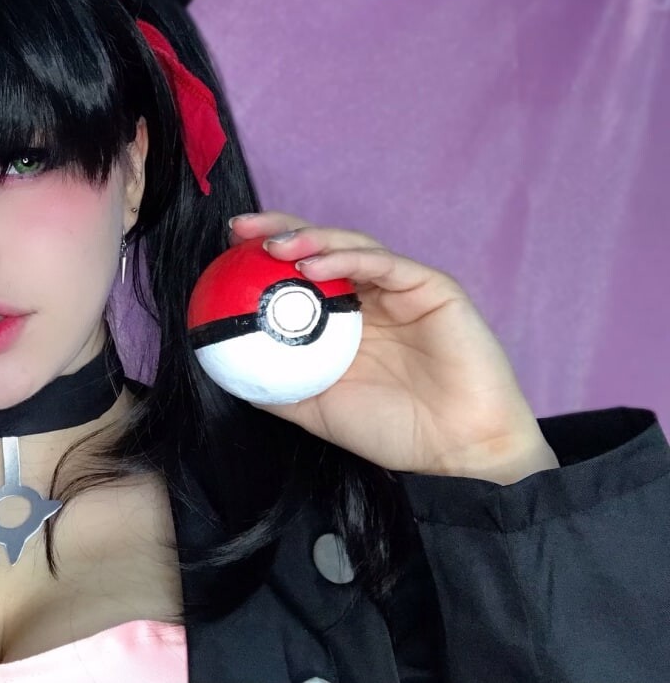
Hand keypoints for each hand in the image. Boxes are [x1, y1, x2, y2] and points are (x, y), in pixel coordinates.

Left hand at [228, 211, 557, 483]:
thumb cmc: (392, 431)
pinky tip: (312, 267)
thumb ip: (275, 385)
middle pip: (322, 248)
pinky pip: (386, 264)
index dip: (264, 255)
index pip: (300, 273)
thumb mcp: (315, 408)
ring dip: (310, 239)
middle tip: (240, 229)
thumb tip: (226, 368)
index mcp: (345, 320)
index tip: (226, 249)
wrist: (455, 453)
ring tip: (273, 245)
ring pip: (351, 247)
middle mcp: (371, 297)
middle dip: (279, 229)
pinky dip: (348, 259)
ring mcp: (401, 289)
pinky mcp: (432, 288)